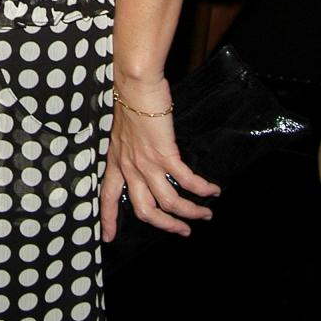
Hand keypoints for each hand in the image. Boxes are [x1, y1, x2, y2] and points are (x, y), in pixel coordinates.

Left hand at [100, 79, 219, 243]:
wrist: (135, 83)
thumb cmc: (131, 99)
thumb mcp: (122, 130)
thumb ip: (130, 148)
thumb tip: (143, 156)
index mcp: (116, 161)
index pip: (107, 196)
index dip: (108, 219)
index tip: (108, 238)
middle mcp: (129, 166)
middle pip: (144, 210)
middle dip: (165, 226)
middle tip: (182, 231)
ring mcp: (146, 162)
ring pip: (168, 202)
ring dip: (190, 212)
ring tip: (205, 213)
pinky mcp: (164, 154)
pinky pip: (186, 181)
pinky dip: (202, 189)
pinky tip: (212, 190)